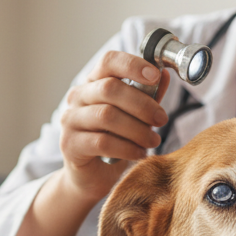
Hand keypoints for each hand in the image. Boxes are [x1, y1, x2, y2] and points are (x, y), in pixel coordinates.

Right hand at [58, 50, 171, 202]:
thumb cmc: (115, 139)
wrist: (92, 175)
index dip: (133, 65)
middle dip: (142, 104)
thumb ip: (148, 95)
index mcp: (94, 82)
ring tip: (154, 140)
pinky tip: (140, 153)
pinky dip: (127, 148)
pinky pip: (102, 142)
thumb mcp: (135, 115)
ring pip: (106, 116)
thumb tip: (165, 74)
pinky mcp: (70, 144)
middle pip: (109, 89)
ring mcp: (70, 119)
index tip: (155, 76)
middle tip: (162, 119)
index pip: (109, 61)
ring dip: (137, 129)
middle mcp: (78, 96)